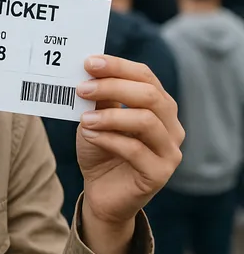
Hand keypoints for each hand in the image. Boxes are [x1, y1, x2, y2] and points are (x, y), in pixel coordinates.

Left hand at [76, 55, 184, 226]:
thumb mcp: (96, 117)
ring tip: (84, 119)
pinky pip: (135, 149)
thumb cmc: (101, 148)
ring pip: (145, 121)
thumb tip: (90, 70)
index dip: (118, 66)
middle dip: (113, 87)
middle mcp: (171, 125)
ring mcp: (170, 150)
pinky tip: (89, 135)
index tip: (89, 62)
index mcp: (159, 105)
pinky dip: (108, 139)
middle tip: (82, 89)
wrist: (101, 191)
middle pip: (149, 95)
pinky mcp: (160, 173)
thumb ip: (99, 97)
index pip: (145, 76)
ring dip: (110, 116)